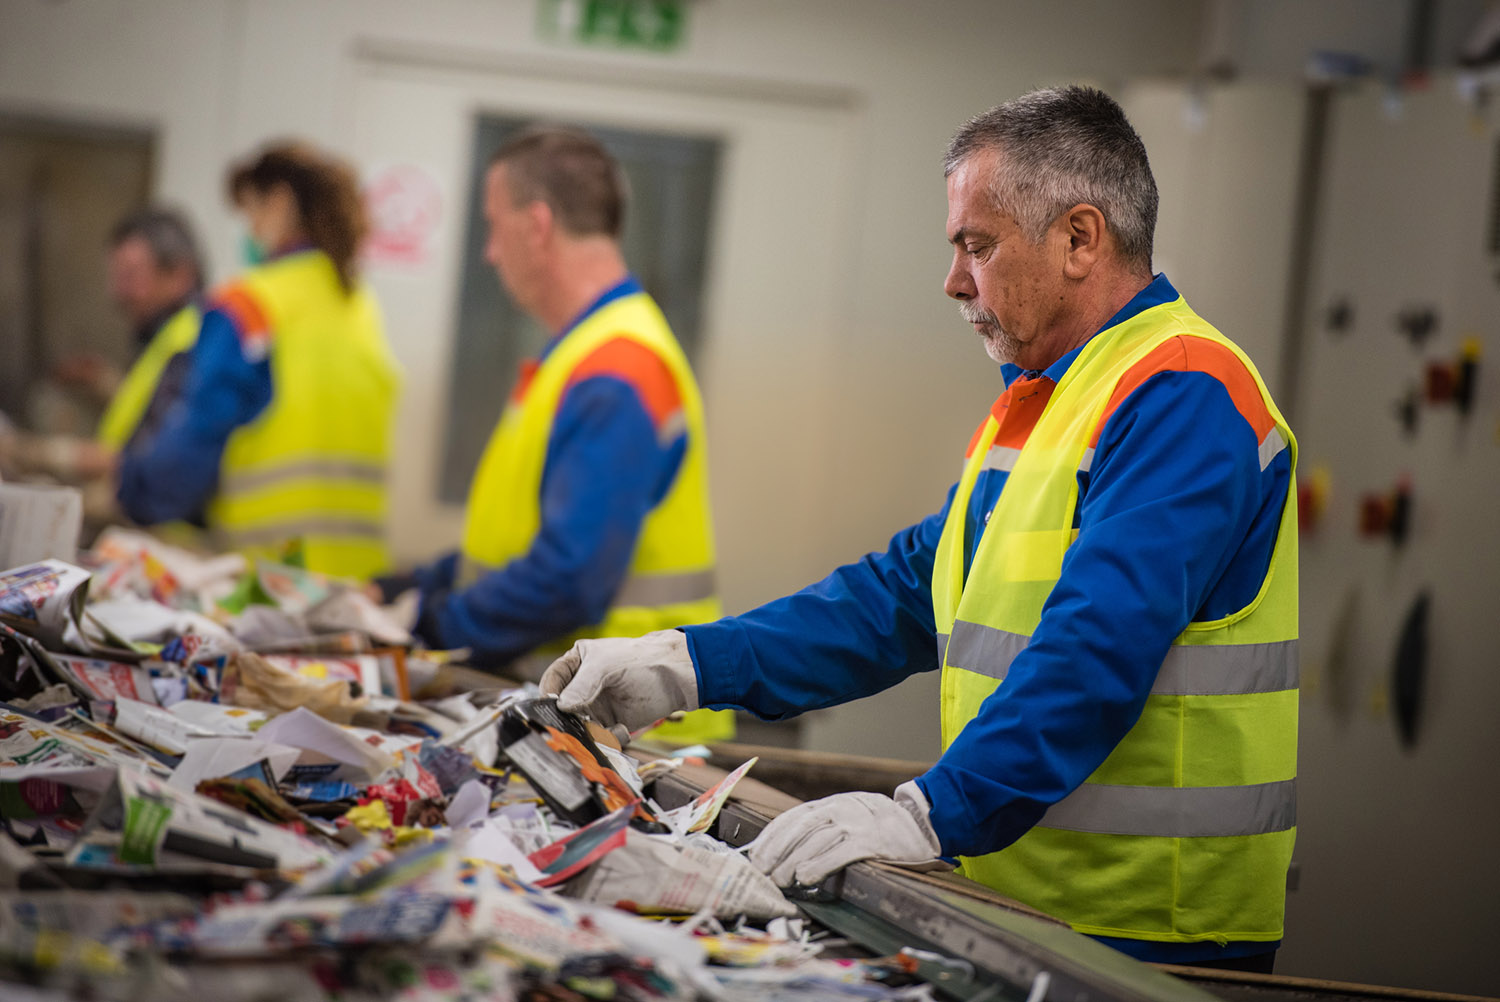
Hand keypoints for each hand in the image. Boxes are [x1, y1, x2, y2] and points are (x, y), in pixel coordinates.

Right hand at [540, 630, 698, 733]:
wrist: (675, 675)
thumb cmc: (639, 660)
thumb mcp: (606, 666)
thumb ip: (581, 685)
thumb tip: (561, 706)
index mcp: (577, 663)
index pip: (553, 681)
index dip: (549, 694)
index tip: (551, 706)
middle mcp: (582, 688)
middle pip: (562, 709)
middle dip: (566, 720)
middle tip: (572, 726)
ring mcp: (596, 708)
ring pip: (579, 727)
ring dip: (587, 733)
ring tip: (600, 730)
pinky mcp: (611, 724)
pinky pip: (600, 738)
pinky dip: (607, 739)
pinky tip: (621, 730)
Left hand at [746, 781, 942, 887]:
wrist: (920, 823)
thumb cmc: (879, 825)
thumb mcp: (849, 815)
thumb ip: (823, 827)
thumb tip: (788, 852)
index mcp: (832, 803)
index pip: (793, 817)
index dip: (772, 836)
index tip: (756, 854)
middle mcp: (840, 808)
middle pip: (800, 828)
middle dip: (777, 850)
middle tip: (762, 872)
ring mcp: (856, 823)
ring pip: (816, 840)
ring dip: (793, 861)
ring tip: (780, 879)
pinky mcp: (871, 840)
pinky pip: (840, 852)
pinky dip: (820, 865)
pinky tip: (805, 877)